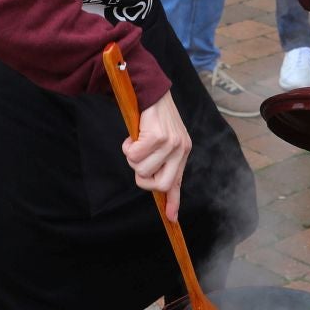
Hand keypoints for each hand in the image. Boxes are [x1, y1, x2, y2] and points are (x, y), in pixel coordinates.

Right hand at [125, 93, 192, 220]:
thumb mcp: (162, 139)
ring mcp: (171, 144)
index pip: (178, 183)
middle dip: (142, 178)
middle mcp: (180, 150)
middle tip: (137, 161)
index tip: (171, 218)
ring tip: (134, 143)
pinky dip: (128, 147)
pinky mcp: (159, 136)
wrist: (150, 90)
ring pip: (142, 170)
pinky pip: (135, 155)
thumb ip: (160, 160)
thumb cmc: (152, 116)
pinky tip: (132, 136)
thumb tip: (151, 181)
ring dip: (132, 158)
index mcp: (182, 152)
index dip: (173, 202)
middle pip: (160, 185)